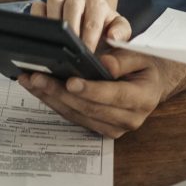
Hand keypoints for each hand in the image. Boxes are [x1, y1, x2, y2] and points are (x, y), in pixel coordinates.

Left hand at [18, 50, 179, 137]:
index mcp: (142, 99)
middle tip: (38, 77)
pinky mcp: (100, 129)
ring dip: (51, 98)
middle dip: (60, 92)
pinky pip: (74, 117)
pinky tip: (40, 89)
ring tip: (31, 81)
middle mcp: (128, 119)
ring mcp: (113, 128)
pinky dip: (55, 102)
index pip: (112, 95)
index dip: (90, 89)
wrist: (153, 84)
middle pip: (89, 108)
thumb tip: (105, 65)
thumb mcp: (141, 56)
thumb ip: (124, 59)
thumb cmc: (146, 66)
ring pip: (77, 114)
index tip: (69, 80)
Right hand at [31, 0, 130, 51]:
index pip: (94, 18)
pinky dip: (37, 19)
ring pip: (53, 0)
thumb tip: (113, 37)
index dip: (90, 37)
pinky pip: (37, 6)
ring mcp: (60, 0)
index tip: (87, 53)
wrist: (92, 16)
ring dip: (53, 21)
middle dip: (71, 28)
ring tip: (54, 43)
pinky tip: (39, 37)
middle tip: (70, 49)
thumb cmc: (105, 27)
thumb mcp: (120, 29)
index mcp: (97, 3)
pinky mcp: (45, 5)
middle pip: (72, 5)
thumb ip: (122, 33)